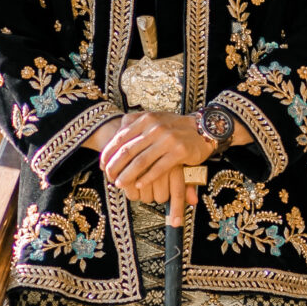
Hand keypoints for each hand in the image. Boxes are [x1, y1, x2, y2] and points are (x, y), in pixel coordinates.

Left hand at [90, 111, 213, 209]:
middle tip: (108, 178)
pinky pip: (159, 168)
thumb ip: (135, 124)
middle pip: (128, 151)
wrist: (203, 129)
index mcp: (146, 120)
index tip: (103, 165)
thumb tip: (114, 137)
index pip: (121, 137)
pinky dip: (147, 178)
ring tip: (119, 184)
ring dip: (127, 175)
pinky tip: (138, 185)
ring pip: (141, 161)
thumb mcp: (154, 120)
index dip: (109, 153)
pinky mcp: (179, 152)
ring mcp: (168, 140)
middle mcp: (156, 128)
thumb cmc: (175, 127)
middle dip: (115, 167)